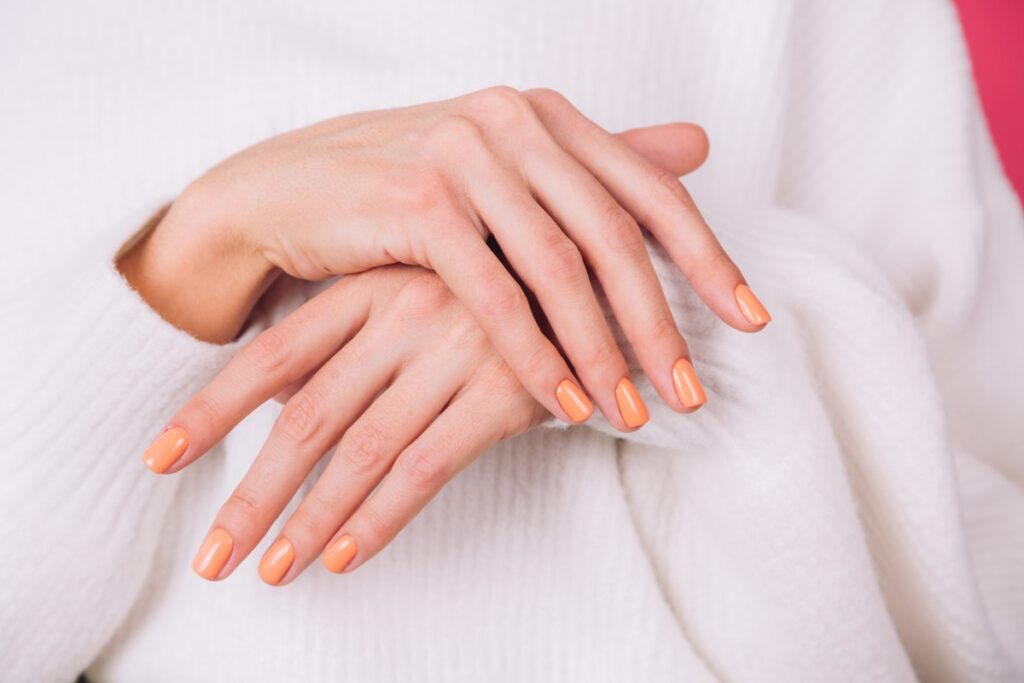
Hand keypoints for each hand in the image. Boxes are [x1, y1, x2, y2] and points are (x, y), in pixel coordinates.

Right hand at [121, 87, 769, 430]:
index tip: (750, 320)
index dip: (707, 258)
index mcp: (544, 115)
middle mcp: (513, 122)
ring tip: (634, 413)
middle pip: (616, 235)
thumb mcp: (504, 174)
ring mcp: (465, 156)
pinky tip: (565, 401)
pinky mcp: (418, 202)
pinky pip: (496, 294)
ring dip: (603, 351)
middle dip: (662, 323)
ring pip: (561, 269)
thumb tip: (696, 146)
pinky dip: (535, 354)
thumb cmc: (398, 190)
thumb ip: (597, 167)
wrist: (283, 192)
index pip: (650, 191)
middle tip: (692, 391)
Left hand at [146, 266, 543, 583]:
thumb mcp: (421, 289)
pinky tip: (345, 558)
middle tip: (213, 556)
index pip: (270, 356)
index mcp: (372, 285)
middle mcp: (403, 314)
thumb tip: (282, 403)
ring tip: (271, 570)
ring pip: (362, 450)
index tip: (159, 460)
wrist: (608, 265)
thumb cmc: (502, 288)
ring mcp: (454, 350)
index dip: (209, 410)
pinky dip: (381, 517)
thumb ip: (351, 340)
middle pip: (307, 418)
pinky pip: (429, 466)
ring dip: (311, 520)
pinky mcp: (506, 389)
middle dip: (253, 493)